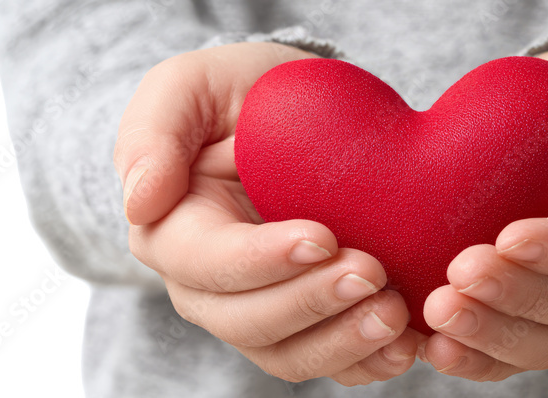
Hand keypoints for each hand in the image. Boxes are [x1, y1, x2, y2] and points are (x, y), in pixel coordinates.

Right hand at [113, 42, 421, 385]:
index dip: (262, 260)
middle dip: (312, 304)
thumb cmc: (237, 95)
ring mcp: (258, 311)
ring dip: (344, 344)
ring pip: (289, 356)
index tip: (322, 238)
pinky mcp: (307, 324)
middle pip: (248, 322)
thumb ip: (152, 134)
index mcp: (174, 232)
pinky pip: (330, 361)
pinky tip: (407, 344)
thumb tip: (140, 204)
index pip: (207, 263)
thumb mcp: (187, 86)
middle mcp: (209, 287)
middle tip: (372, 272)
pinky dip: (368, 362)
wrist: (293, 113)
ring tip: (395, 315)